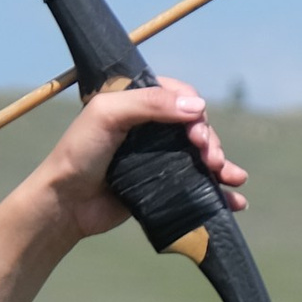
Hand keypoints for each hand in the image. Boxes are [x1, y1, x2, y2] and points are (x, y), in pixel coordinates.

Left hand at [0, 76, 245, 301]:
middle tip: (211, 159)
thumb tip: (198, 108)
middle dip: (211, 142)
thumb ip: (150, 104)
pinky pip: (196, 184)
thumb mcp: (108, 116)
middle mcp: (150, 126)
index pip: (180, 96)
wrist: (65, 205)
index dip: (194, 111)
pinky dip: (218, 191)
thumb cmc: (78, 154)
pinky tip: (236, 199)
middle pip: (196, 126)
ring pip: (201, 155)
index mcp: (138, 101)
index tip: (196, 133)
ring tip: (232, 178)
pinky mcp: (160, 185)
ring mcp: (157, 156)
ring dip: (222, 164)